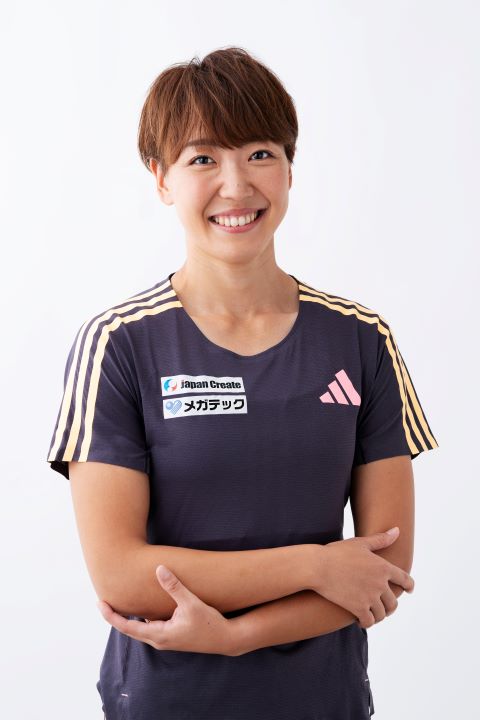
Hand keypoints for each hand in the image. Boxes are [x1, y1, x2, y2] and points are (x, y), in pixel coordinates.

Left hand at [96, 564, 236, 655]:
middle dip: (116, 615)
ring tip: (119, 603)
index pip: (127, 626)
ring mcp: (166, 639)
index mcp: (159, 635)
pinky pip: (151, 627)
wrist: (226, 640)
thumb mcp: (190, 603)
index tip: (100, 603)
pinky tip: (143, 607)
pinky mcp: (172, 636)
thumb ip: (174, 586)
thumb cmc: (209, 623)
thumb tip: (159, 569)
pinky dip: (142, 618)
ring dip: (129, 617)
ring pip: (141, 628)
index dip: (111, 615)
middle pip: (130, 628)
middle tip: (103, 601)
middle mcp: (159, 640)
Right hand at [309, 527, 414, 628]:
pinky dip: (367, 622)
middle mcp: (380, 583)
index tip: (408, 590)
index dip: (409, 586)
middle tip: (384, 607)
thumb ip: (381, 539)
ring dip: (377, 615)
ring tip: (371, 614)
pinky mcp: (358, 608)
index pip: (405, 580)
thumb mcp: (360, 543)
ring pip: (381, 614)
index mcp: (383, 567)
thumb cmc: (337, 552)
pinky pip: (369, 621)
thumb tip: (397, 530)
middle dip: (389, 606)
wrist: (317, 567)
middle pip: (393, 602)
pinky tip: (360, 620)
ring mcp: (370, 597)